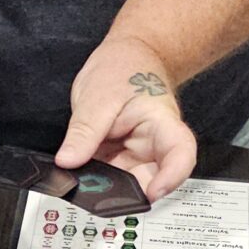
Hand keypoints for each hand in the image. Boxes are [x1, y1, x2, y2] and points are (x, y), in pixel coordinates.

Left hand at [58, 35, 199, 200]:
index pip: (180, 154)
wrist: (126, 56)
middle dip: (125, 191)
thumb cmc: (124, 67)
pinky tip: (79, 173)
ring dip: (105, 186)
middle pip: (151, 178)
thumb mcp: (98, 96)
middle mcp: (154, 144)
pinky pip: (110, 175)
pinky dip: (95, 178)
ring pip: (126, 182)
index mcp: (161, 123)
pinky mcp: (120, 157)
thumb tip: (68, 161)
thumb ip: (84, 131)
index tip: (153, 192)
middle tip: (95, 191)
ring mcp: (136, 153)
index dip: (172, 178)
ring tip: (82, 176)